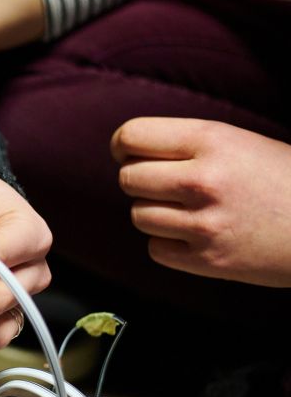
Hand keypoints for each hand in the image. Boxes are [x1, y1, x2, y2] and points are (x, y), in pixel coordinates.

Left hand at [112, 117, 290, 286]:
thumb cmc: (285, 179)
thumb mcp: (241, 142)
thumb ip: (188, 145)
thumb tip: (131, 152)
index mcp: (212, 139)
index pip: (131, 136)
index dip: (122, 146)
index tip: (127, 154)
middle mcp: (202, 179)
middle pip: (128, 178)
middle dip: (139, 181)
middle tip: (164, 186)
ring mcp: (204, 222)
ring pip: (138, 215)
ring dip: (154, 213)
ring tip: (188, 210)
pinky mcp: (207, 260)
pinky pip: (155, 249)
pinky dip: (168, 244)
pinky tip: (196, 235)